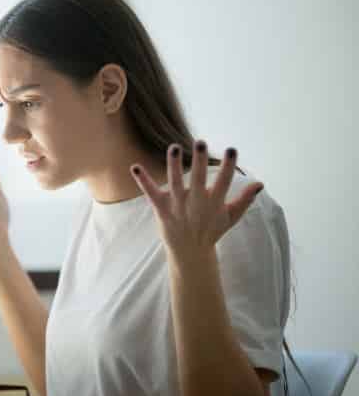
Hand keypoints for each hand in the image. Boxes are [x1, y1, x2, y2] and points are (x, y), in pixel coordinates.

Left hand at [130, 140, 263, 263]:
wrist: (190, 252)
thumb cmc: (211, 230)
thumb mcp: (231, 216)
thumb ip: (244, 199)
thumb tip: (260, 183)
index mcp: (214, 203)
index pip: (224, 182)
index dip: (228, 166)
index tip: (232, 150)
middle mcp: (196, 202)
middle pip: (199, 179)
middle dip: (200, 161)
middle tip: (200, 142)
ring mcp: (177, 205)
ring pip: (175, 182)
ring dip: (174, 165)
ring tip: (174, 147)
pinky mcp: (161, 208)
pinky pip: (150, 192)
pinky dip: (143, 180)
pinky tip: (134, 167)